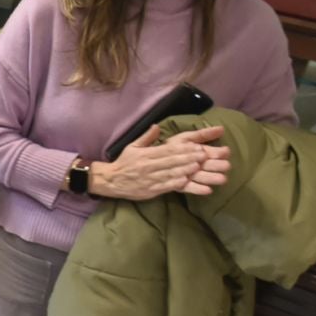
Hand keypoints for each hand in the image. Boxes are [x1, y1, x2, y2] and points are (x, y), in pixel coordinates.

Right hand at [89, 125, 230, 199]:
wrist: (110, 180)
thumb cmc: (124, 163)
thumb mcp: (132, 147)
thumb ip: (146, 138)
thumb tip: (157, 126)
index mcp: (146, 154)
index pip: (168, 150)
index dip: (183, 149)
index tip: (197, 147)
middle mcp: (149, 165)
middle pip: (172, 161)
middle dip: (189, 158)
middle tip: (204, 156)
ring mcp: (150, 178)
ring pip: (170, 173)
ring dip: (185, 170)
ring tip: (199, 167)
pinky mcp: (150, 190)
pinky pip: (165, 186)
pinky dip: (176, 183)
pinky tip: (186, 181)